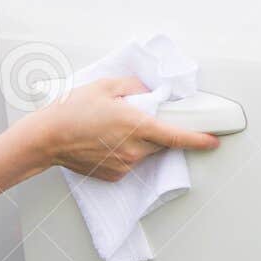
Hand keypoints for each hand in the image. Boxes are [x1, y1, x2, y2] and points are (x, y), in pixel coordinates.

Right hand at [25, 76, 219, 181]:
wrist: (48, 137)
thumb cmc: (73, 109)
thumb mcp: (106, 86)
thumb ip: (134, 86)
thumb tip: (148, 91)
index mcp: (136, 125)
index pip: (176, 136)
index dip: (198, 139)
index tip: (213, 141)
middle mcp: (134, 149)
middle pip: (160, 142)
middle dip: (156, 130)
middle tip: (134, 117)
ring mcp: (124, 165)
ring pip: (145, 152)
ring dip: (139, 141)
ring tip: (111, 128)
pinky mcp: (115, 175)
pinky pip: (130, 161)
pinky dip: (125, 151)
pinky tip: (105, 141)